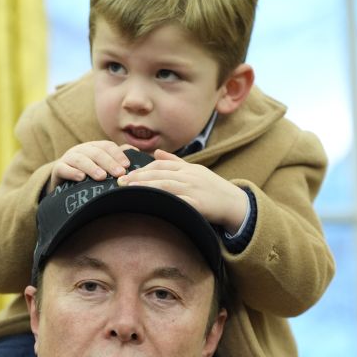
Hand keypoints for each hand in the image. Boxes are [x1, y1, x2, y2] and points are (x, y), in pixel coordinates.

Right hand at [48, 141, 137, 191]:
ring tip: (102, 177)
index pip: (107, 146)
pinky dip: (72, 172)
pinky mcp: (58, 169)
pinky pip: (64, 169)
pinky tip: (81, 178)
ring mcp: (68, 159)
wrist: (63, 185)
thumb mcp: (102, 165)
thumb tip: (137, 151)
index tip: (127, 166)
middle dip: (108, 162)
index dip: (117, 154)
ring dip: (92, 167)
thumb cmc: (88, 175)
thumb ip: (117, 157)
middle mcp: (81, 150)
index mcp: (93, 147)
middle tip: (119, 173)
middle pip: (95, 152)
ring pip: (80, 159)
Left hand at [117, 149, 248, 232]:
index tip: (128, 174)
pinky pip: (178, 202)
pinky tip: (152, 204)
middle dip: (139, 177)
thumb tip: (156, 152)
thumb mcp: (196, 170)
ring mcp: (193, 189)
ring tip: (130, 190)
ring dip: (146, 187)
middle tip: (121, 182)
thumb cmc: (213, 188)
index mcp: (187, 168)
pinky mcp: (198, 205)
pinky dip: (164, 202)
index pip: (160, 164)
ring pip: (166, 186)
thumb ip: (175, 161)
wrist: (235, 203)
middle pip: (159, 174)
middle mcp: (189, 176)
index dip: (143, 168)